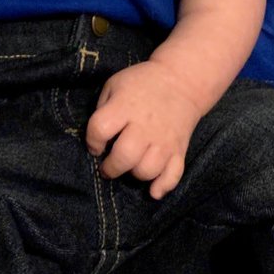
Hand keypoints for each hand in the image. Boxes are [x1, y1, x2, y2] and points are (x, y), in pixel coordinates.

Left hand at [85, 61, 202, 198]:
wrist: (181, 82)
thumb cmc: (141, 83)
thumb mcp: (114, 85)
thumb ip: (102, 109)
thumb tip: (98, 138)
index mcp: (125, 106)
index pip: (100, 129)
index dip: (92, 141)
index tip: (95, 146)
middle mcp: (145, 126)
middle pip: (125, 156)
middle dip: (111, 167)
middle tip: (107, 167)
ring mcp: (164, 140)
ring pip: (147, 170)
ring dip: (134, 174)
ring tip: (129, 168)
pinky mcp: (180, 150)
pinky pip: (173, 175)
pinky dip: (162, 187)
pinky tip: (153, 191)